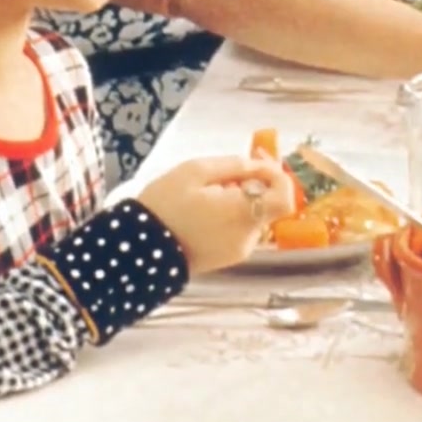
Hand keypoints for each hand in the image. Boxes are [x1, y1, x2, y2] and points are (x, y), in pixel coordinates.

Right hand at [136, 155, 296, 274]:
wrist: (136, 251)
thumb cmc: (163, 206)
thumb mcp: (194, 171)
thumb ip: (234, 165)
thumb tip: (259, 165)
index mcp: (242, 214)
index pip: (285, 198)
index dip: (278, 177)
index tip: (259, 163)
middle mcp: (248, 236)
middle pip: (269, 205)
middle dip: (256, 185)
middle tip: (231, 171)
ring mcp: (239, 251)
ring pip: (255, 217)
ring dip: (243, 200)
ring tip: (210, 191)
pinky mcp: (227, 259)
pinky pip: (241, 230)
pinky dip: (233, 216)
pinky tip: (207, 209)